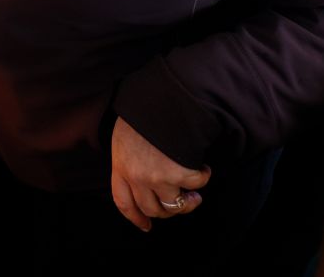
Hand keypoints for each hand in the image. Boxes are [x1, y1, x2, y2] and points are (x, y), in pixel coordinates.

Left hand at [110, 117, 210, 231]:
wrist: (160, 98)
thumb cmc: (144, 111)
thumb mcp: (125, 134)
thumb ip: (131, 157)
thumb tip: (144, 176)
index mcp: (120, 165)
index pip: (123, 202)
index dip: (136, 217)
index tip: (146, 226)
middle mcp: (136, 176)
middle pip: (152, 209)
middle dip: (169, 211)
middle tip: (183, 202)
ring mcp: (157, 177)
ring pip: (175, 205)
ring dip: (189, 201)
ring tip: (195, 192)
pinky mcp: (178, 173)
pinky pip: (195, 185)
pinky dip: (202, 178)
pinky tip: (202, 167)